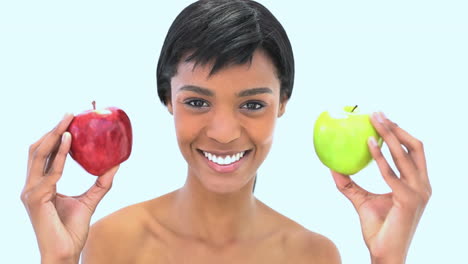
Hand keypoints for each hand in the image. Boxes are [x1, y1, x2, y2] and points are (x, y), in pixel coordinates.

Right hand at [21, 113, 118, 262]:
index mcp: (42, 183)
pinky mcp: (35, 200)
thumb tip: (116, 165)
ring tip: (69, 122)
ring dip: (55, 136)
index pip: (46, 153)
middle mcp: (32, 185)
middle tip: (71, 113)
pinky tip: (70, 143)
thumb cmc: (72, 230)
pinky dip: (60, 157)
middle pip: (39, 149)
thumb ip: (101, 183)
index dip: (56, 134)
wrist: (65, 253)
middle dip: (54, 129)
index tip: (72, 118)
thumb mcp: (90, 200)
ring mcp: (31, 192)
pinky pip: (49, 173)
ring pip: (39, 156)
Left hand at [331, 112, 430, 263]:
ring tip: (374, 119)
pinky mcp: (409, 199)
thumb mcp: (361, 200)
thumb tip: (331, 166)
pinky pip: (391, 172)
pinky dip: (379, 156)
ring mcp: (418, 192)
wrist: (385, 254)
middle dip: (397, 127)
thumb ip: (348, 183)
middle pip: (415, 147)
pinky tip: (367, 143)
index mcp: (417, 184)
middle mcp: (423, 185)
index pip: (414, 152)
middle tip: (376, 112)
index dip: (401, 133)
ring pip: (405, 154)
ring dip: (389, 134)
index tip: (383, 119)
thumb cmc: (378, 229)